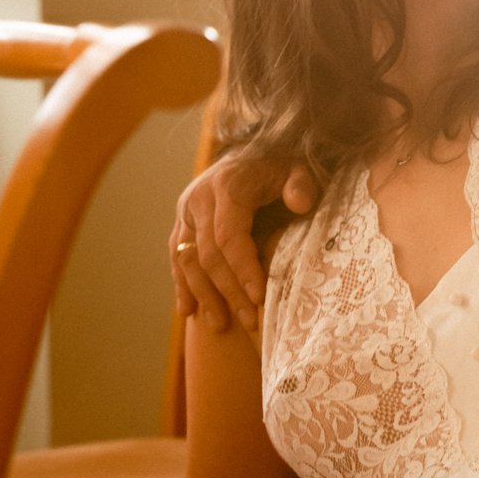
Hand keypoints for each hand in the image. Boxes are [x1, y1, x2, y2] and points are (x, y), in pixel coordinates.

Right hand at [171, 155, 317, 332]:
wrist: (251, 150)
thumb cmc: (280, 166)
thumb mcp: (298, 168)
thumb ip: (301, 184)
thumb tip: (300, 203)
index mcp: (227, 186)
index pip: (229, 236)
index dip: (243, 269)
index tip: (259, 299)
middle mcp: (199, 198)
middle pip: (208, 254)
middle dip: (228, 291)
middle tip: (250, 322)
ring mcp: (186, 211)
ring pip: (187, 260)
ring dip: (203, 295)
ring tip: (220, 326)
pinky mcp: (181, 222)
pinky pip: (177, 257)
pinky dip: (182, 285)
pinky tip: (187, 312)